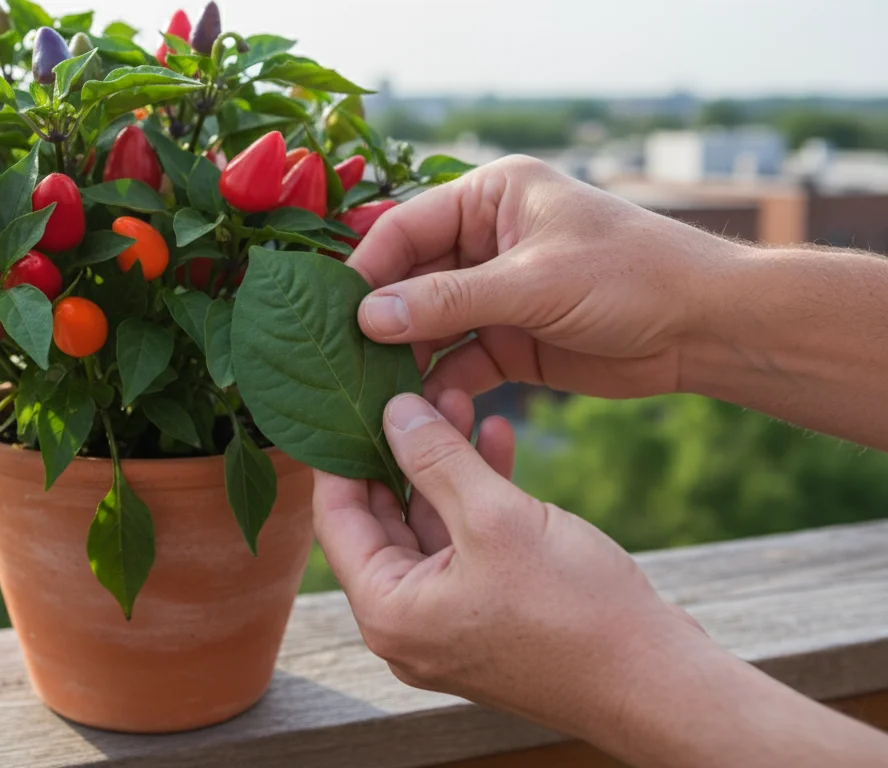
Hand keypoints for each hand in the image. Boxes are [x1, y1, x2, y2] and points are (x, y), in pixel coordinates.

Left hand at [315, 391, 887, 767]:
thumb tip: (395, 412)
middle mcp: (405, 625)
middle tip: (412, 390)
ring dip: (443, 466)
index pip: (337, 516)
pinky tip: (496, 440)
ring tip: (459, 400)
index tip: (351, 398)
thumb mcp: (496, 517)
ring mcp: (447, 624)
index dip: (342, 451)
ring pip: (428, 527)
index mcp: (387, 611)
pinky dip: (477, 498)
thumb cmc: (576, 612)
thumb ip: (436, 459)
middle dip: (401, 450)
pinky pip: (465, 546)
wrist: (658, 683)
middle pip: (381, 520)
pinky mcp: (487, 617)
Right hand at [349, 156, 743, 400]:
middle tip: (340, 358)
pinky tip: (418, 409)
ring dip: (404, 357)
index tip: (334, 312)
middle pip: (409, 279)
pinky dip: (439, 384)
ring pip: (428, 325)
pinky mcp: (509, 342)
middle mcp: (485, 240)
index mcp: (490, 196)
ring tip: (370, 391)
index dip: (368, 269)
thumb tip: (368, 318)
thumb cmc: (632, 277)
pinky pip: (457, 362)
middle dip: (381, 318)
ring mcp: (495, 294)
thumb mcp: (534, 282)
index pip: (406, 227)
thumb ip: (448, 300)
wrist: (706, 328)